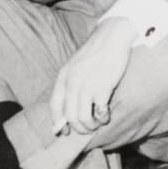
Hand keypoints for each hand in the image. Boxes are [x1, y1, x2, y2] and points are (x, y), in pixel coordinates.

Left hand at [48, 17, 133, 136]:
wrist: (113, 36)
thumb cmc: (96, 53)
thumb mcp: (76, 66)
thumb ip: (71, 84)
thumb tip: (69, 111)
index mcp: (63, 76)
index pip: (54, 107)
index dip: (59, 123)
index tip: (65, 132)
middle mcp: (72, 82)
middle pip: (70, 117)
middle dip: (79, 128)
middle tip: (88, 128)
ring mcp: (87, 84)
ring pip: (83, 118)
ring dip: (91, 126)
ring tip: (98, 122)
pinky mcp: (103, 86)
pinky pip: (99, 112)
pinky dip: (102, 118)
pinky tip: (106, 114)